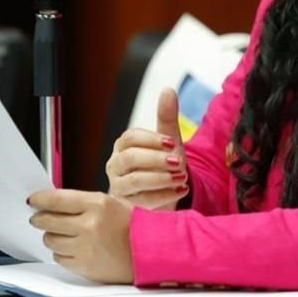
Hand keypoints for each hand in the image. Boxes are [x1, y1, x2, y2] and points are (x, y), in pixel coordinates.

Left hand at [28, 189, 133, 283]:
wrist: (150, 251)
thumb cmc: (132, 225)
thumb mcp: (110, 203)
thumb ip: (81, 203)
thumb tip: (52, 202)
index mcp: (97, 204)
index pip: (56, 199)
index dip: (39, 199)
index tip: (32, 200)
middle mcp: (89, 225)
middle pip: (47, 220)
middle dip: (39, 218)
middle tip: (39, 218)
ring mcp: (86, 247)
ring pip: (50, 240)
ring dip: (51, 236)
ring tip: (62, 234)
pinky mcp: (84, 266)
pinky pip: (59, 258)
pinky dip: (61, 252)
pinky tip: (72, 248)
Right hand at [105, 87, 188, 210]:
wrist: (167, 193)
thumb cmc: (164, 164)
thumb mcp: (168, 141)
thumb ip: (166, 116)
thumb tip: (168, 89)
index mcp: (123, 145)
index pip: (131, 137)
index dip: (151, 139)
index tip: (172, 142)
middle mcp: (116, 165)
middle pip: (130, 159)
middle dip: (156, 160)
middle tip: (179, 162)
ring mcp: (118, 187)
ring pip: (134, 181)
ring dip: (160, 179)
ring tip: (181, 177)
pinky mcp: (126, 206)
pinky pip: (142, 202)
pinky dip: (163, 196)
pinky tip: (180, 190)